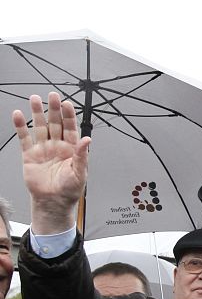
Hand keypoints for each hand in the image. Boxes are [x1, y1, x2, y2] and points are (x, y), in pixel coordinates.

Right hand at [12, 92, 89, 233]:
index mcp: (71, 149)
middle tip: (52, 96)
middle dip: (53, 109)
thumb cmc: (69, 190)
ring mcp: (43, 149)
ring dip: (37, 113)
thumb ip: (82, 155)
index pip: (70, 127)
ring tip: (34, 99)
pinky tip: (18, 114)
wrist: (53, 203)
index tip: (66, 104)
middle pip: (55, 123)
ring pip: (39, 127)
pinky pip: (24, 138)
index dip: (68, 115)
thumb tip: (87, 139)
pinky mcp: (29, 155)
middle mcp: (57, 146)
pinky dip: (20, 126)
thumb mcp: (80, 173)